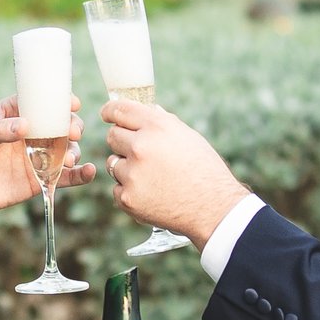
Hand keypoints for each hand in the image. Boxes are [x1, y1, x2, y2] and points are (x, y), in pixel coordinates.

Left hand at [0, 97, 96, 222]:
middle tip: (73, 132)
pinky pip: (65, 176)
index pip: (40, 102)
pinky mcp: (40, 179)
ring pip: (66, 148)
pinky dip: (80, 174)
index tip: (72, 102)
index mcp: (13, 114)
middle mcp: (30, 133)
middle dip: (71, 125)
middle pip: (59, 124)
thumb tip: (25, 125)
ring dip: (74, 150)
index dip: (58, 100)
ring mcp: (37, 156)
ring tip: (69, 158)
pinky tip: (89, 172)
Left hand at [102, 96, 246, 247]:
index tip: (106, 114)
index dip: (110, 111)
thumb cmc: (205, 170)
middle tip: (139, 153)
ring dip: (126, 168)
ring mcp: (132, 173)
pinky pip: (117, 188)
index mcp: (157, 127)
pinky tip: (151, 194)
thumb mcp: (188, 137)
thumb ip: (163, 122)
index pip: (120, 110)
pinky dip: (130, 191)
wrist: (213, 208)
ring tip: (152, 177)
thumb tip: (147, 110)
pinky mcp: (127, 198)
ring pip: (113, 163)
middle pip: (112, 136)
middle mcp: (141, 147)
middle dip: (122, 142)